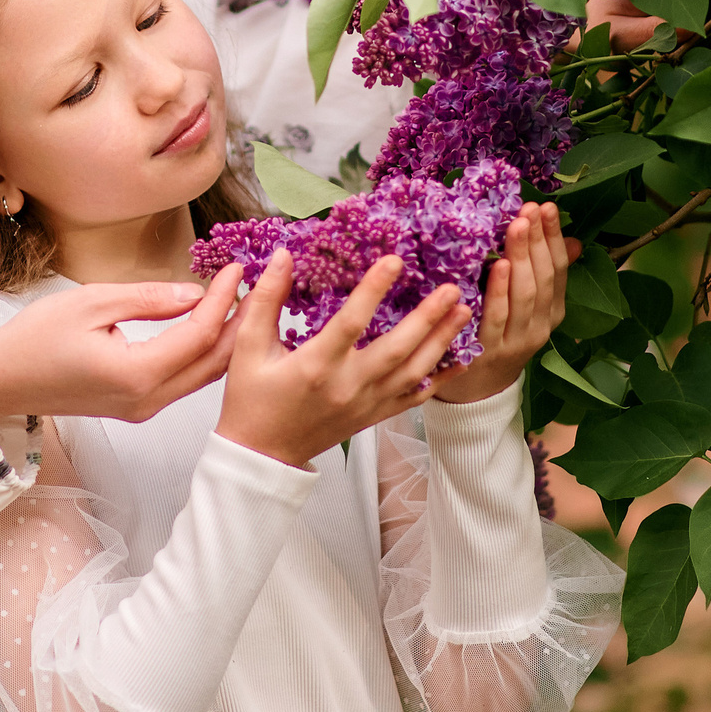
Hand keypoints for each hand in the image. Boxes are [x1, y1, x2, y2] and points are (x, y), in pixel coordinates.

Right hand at [0, 267, 241, 421]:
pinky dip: (203, 354)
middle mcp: (147, 399)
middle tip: (256, 286)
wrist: (2, 380)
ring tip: (242, 303)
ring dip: (225, 341)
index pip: (199, 335)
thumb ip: (149, 298)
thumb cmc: (35, 339)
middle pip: (211, 363)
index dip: (223, 299)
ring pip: (202, 376)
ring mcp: (143, 408)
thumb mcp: (92, 302)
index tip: (237, 269)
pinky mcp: (137, 407)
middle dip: (238, 323)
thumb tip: (194, 293)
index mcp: (136, 374)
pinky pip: (184, 382)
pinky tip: (211, 328)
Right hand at [216, 252, 467, 469]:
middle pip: (397, 349)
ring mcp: (366, 404)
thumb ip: (265, 300)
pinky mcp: (375, 416)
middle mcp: (347, 386)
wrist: (262, 455)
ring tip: (463, 312)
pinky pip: (415, 397)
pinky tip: (460, 356)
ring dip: (441, 341)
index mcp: (315, 366)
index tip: (394, 261)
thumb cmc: (251, 399)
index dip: (374, 290)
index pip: (351, 322)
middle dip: (428, 318)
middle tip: (451, 288)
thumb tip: (284, 256)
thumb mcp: (246, 348)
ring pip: (413, 372)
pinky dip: (440, 377)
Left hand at [433, 203, 574, 403]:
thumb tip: (572, 240)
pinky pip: (497, 317)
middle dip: (537, 240)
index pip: (560, 269)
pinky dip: (499, 290)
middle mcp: (540, 327)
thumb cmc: (500, 336)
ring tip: (518, 226)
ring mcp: (516, 340)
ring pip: (525, 295)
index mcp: (553, 313)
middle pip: (544, 278)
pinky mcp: (489, 351)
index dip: (554, 238)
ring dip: (522, 257)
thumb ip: (545, 274)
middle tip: (530, 209)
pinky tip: (498, 265)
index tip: (547, 207)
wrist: (478, 391)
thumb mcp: (527, 307)